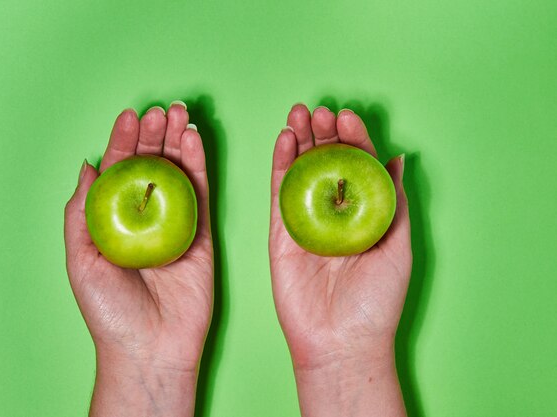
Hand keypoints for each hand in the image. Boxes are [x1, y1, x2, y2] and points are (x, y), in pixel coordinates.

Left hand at [64, 104, 211, 415]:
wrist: (150, 347)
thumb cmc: (109, 310)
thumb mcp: (80, 257)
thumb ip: (81, 211)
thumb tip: (86, 166)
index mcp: (114, 221)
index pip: (119, 172)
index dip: (122, 142)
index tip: (128, 116)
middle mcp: (145, 217)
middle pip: (151, 167)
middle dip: (153, 135)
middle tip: (159, 111)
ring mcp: (176, 223)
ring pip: (178, 173)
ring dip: (178, 141)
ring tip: (178, 114)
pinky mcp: (203, 233)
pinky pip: (202, 193)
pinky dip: (199, 165)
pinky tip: (194, 141)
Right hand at [269, 105, 410, 415]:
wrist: (342, 340)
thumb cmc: (377, 300)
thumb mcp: (398, 244)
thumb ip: (392, 200)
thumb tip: (398, 158)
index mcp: (363, 214)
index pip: (356, 166)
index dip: (352, 139)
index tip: (347, 116)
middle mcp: (333, 213)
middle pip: (325, 163)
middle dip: (323, 133)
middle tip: (320, 110)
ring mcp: (304, 221)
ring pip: (299, 171)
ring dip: (299, 140)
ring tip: (300, 112)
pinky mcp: (279, 232)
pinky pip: (278, 192)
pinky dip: (280, 163)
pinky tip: (284, 139)